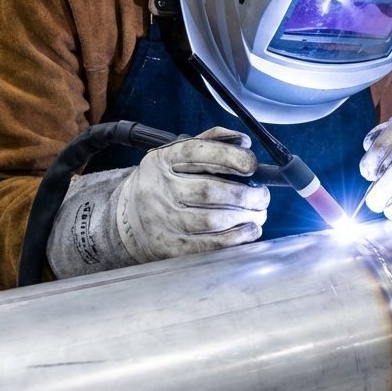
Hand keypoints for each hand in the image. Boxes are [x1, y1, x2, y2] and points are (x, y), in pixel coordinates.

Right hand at [116, 127, 269, 259]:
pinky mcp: (171, 247)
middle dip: (246, 195)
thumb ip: (212, 142)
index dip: (230, 157)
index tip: (252, 165)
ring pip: (212, 221)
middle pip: (210, 192)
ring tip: (259, 214)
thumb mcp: (178, 154)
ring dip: (246, 218)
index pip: (198, 152)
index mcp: (164, 160)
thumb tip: (243, 142)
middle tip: (262, 196)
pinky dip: (237, 239)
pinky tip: (250, 231)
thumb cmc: (166, 182)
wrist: (129, 217)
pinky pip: (210, 246)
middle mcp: (160, 189)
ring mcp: (164, 220)